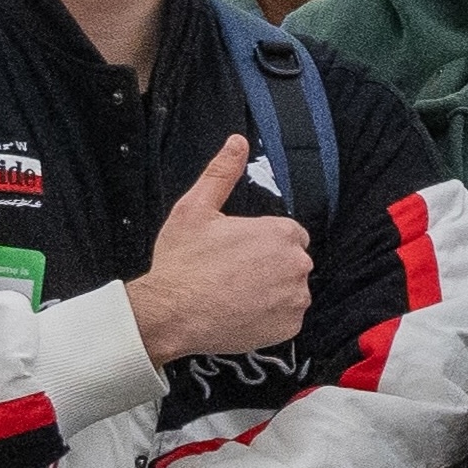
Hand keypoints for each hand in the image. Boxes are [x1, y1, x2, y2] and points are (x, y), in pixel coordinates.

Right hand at [126, 136, 312, 362]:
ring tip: (233, 294)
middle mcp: (297, 264)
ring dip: (270, 291)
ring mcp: (296, 298)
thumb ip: (221, 174)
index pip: (288, 234)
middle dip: (268, 265)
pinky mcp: (290, 326)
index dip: (261, 242)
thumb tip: (237, 141)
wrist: (170, 313)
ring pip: (290, 290)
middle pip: (291, 261)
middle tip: (231, 274)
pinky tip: (240, 313)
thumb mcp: (195, 209)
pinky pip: (287, 318)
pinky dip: (269, 317)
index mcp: (281, 233)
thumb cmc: (182, 261)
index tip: (237, 252)